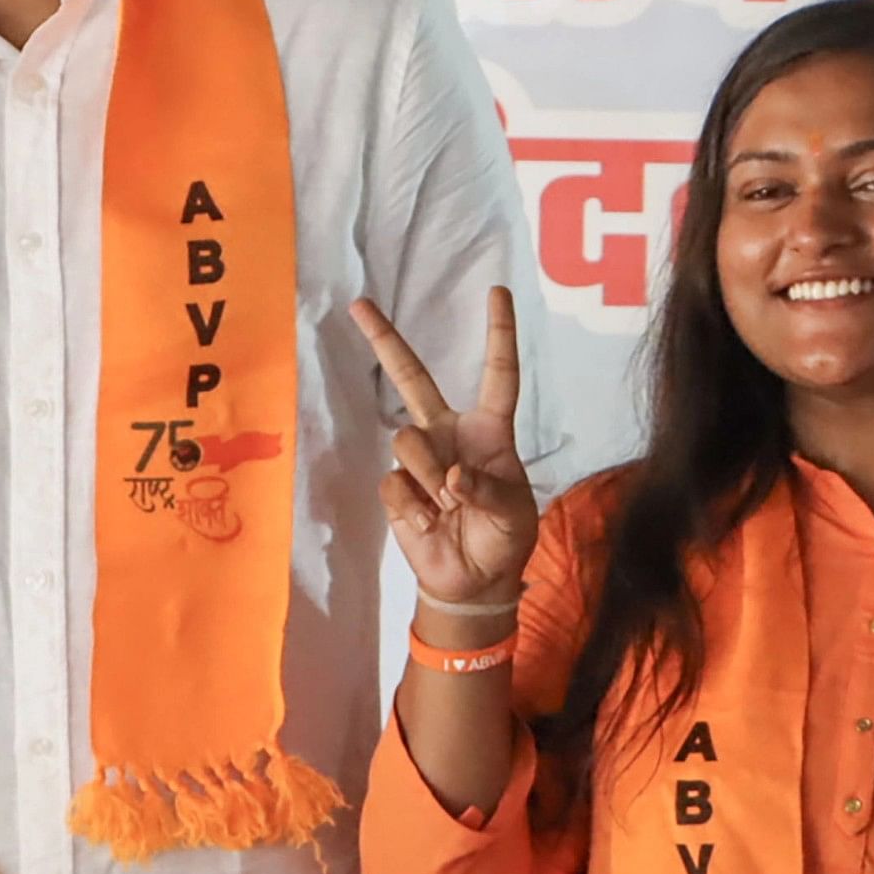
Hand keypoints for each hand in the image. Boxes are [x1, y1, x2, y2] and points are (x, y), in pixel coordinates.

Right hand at [347, 287, 538, 608]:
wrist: (472, 581)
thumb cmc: (503, 538)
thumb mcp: (514, 515)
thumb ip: (489, 490)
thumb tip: (452, 475)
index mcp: (489, 430)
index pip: (498, 375)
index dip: (499, 334)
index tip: (497, 292)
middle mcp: (448, 433)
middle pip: (412, 378)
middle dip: (384, 339)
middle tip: (359, 304)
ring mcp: (418, 458)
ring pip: (407, 441)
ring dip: (429, 478)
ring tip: (448, 507)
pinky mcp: (395, 487)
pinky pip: (395, 484)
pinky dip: (415, 508)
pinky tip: (430, 523)